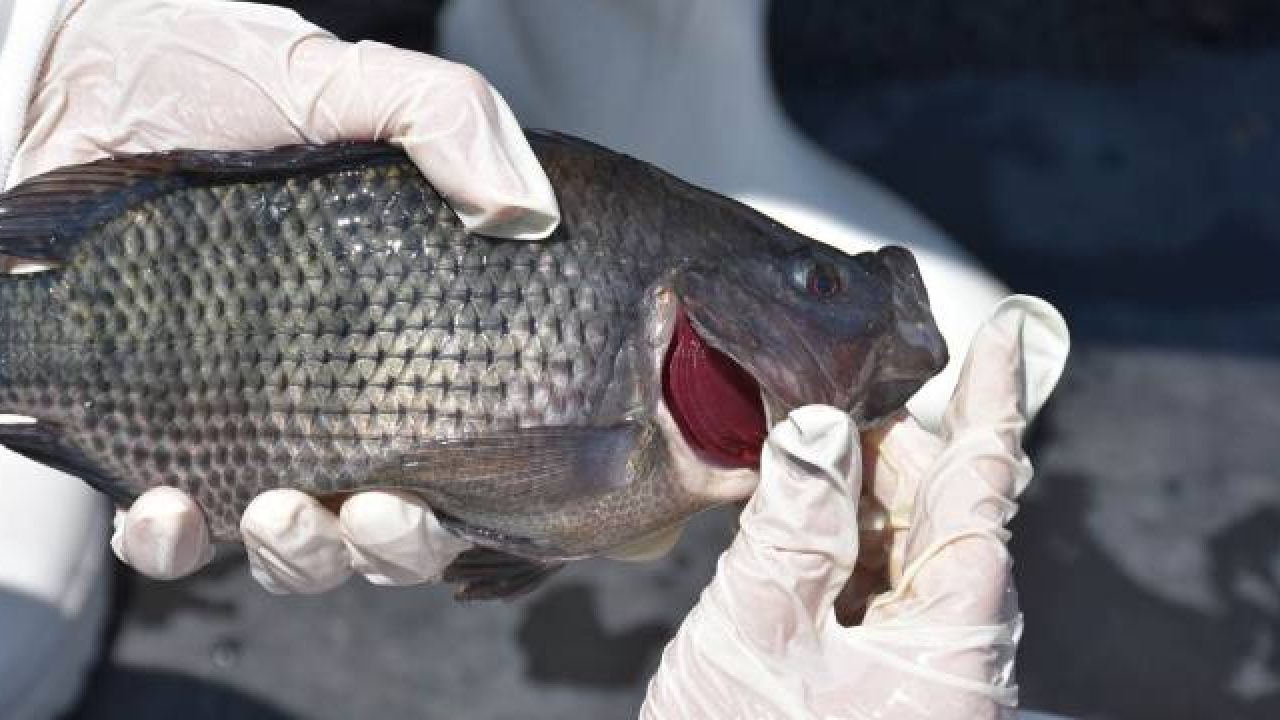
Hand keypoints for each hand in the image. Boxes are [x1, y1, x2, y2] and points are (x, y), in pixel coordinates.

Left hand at [10, 0, 559, 590]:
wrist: (76, 76)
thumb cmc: (220, 78)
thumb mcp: (348, 83)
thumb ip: (449, 119)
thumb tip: (529, 210)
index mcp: (403, 338)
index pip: (474, 444)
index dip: (495, 492)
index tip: (498, 494)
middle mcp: (336, 399)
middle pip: (395, 525)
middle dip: (397, 548)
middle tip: (382, 512)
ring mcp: (244, 424)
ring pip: (297, 548)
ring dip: (301, 557)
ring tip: (283, 513)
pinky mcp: (144, 435)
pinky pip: (167, 537)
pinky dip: (170, 546)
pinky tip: (168, 509)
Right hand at [641, 296, 1068, 718]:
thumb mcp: (761, 636)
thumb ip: (792, 527)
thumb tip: (817, 429)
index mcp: (953, 630)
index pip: (983, 483)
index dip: (994, 399)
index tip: (1006, 329)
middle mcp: (952, 642)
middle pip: (941, 507)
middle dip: (890, 442)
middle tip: (823, 392)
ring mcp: (917, 662)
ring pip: (904, 544)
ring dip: (856, 491)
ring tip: (799, 448)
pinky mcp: (881, 676)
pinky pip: (873, 585)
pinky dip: (838, 541)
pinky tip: (795, 516)